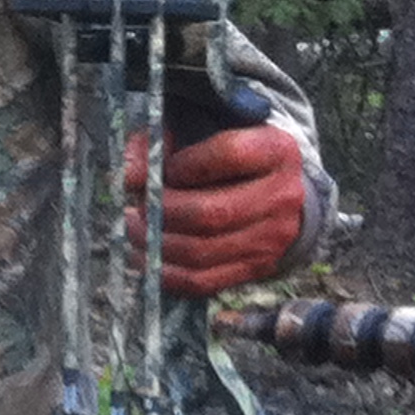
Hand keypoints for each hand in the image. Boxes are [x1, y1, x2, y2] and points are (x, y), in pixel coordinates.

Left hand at [124, 122, 305, 298]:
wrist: (274, 194)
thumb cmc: (227, 158)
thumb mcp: (202, 134)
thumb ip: (160, 143)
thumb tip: (131, 175)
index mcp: (276, 150)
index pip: (229, 154)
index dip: (186, 164)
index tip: (164, 168)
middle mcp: (282, 195)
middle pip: (211, 212)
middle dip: (162, 212)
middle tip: (137, 207)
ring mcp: (272, 237)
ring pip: (201, 250)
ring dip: (156, 243)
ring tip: (135, 228)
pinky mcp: (257, 268)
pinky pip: (203, 280)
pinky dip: (165, 272)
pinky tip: (145, 255)